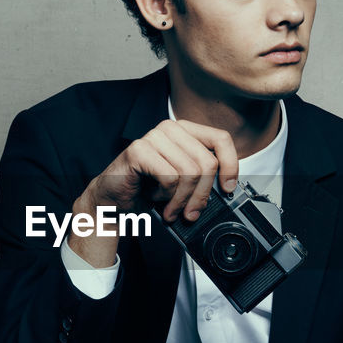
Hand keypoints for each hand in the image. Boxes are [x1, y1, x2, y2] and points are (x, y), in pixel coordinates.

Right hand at [68, 119, 237, 267]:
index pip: (221, 139)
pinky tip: (154, 196)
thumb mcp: (183, 182)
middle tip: (191, 213)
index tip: (228, 188)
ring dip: (181, 200)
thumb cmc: (146, 189)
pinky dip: (165, 196)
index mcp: (185, 131)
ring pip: (190, 172)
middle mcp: (171, 128)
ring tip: (170, 209)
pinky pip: (170, 177)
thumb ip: (203, 178)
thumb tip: (226, 189)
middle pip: (206, 162)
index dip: (230, 165)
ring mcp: (154, 136)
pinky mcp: (139, 150)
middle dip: (201, 195)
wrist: (112, 199)